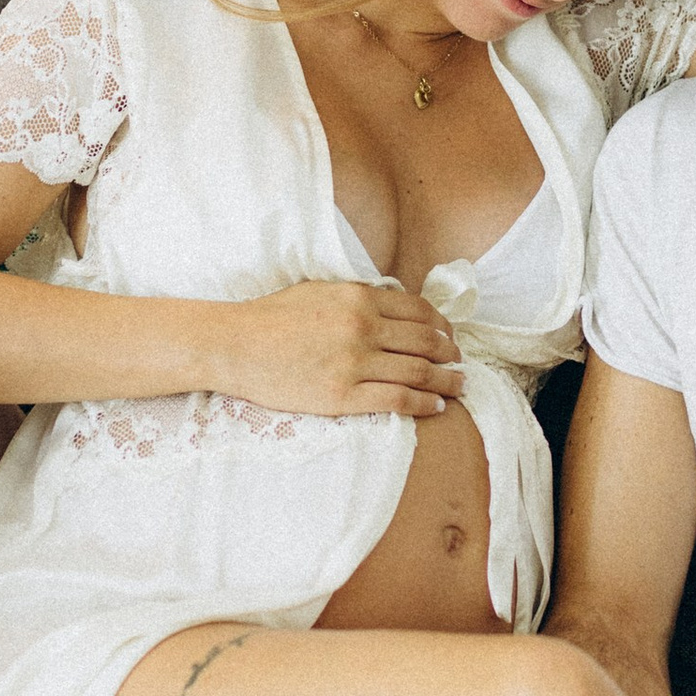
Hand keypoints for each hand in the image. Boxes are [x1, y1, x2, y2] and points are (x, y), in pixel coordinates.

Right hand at [211, 279, 465, 418]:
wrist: (234, 345)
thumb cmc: (271, 317)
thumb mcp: (320, 290)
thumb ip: (357, 297)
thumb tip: (392, 306)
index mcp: (359, 298)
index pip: (418, 311)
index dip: (442, 326)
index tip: (450, 336)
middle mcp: (362, 327)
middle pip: (426, 342)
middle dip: (451, 353)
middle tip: (461, 361)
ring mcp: (354, 363)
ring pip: (419, 372)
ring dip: (447, 380)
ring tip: (459, 386)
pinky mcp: (343, 396)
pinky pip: (397, 400)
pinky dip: (424, 403)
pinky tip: (436, 405)